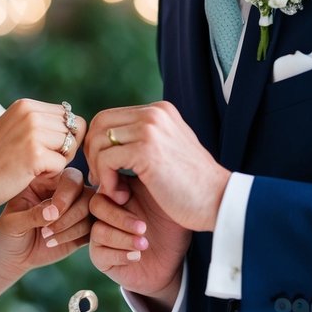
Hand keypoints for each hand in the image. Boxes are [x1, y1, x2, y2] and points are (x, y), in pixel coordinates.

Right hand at [0, 98, 85, 214]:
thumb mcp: (14, 130)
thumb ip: (39, 123)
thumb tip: (75, 123)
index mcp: (26, 104)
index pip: (69, 116)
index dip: (63, 137)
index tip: (43, 150)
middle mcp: (30, 113)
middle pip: (74, 131)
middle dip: (63, 150)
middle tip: (39, 162)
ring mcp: (32, 132)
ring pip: (70, 147)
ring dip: (58, 162)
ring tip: (33, 168)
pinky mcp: (35, 154)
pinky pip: (62, 165)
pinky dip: (50, 175)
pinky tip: (29, 176)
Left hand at [0, 168, 91, 274]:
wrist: (11, 256)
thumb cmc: (7, 233)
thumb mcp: (13, 222)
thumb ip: (33, 214)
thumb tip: (55, 212)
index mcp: (47, 180)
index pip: (70, 177)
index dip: (66, 194)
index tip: (52, 213)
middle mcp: (65, 192)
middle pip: (86, 193)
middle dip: (70, 213)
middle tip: (47, 229)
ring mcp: (75, 210)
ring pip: (91, 212)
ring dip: (72, 227)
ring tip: (47, 237)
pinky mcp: (81, 230)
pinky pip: (91, 229)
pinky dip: (75, 237)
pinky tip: (53, 244)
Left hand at [85, 101, 228, 231]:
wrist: (219, 201)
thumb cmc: (192, 186)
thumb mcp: (167, 151)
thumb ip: (143, 140)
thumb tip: (105, 142)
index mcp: (159, 111)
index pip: (110, 117)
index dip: (98, 144)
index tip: (104, 171)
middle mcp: (154, 113)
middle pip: (99, 124)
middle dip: (93, 154)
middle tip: (103, 181)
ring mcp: (150, 129)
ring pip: (99, 141)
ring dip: (101, 171)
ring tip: (117, 193)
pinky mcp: (146, 150)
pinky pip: (106, 160)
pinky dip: (107, 182)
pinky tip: (122, 197)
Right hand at [89, 180, 188, 311]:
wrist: (176, 260)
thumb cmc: (172, 226)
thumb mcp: (166, 199)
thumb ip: (150, 178)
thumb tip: (140, 159)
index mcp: (118, 192)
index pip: (105, 184)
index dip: (115, 190)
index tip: (132, 198)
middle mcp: (106, 212)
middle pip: (96, 206)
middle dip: (120, 218)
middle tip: (143, 227)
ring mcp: (101, 235)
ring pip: (98, 231)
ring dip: (123, 239)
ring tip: (144, 244)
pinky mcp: (101, 258)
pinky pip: (99, 254)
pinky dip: (120, 255)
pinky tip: (137, 256)